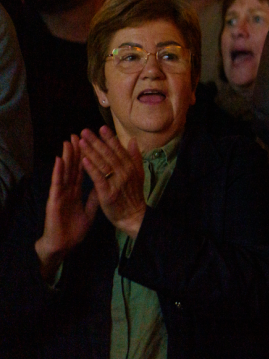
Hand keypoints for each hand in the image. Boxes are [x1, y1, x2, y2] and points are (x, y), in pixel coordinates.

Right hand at [35, 136, 99, 278]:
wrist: (63, 244)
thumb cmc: (74, 228)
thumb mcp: (90, 210)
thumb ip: (96, 196)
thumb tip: (105, 184)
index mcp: (77, 191)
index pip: (84, 170)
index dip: (88, 156)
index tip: (93, 142)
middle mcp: (68, 189)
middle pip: (74, 166)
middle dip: (78, 151)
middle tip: (81, 134)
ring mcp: (60, 193)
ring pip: (65, 171)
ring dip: (67, 156)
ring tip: (69, 141)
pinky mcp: (54, 200)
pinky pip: (57, 184)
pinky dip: (58, 172)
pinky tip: (59, 160)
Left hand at [79, 126, 146, 239]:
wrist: (134, 217)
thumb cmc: (133, 196)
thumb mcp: (138, 174)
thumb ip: (135, 157)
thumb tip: (133, 141)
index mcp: (131, 167)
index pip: (119, 150)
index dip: (110, 139)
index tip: (101, 128)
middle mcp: (125, 173)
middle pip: (109, 154)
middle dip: (97, 142)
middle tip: (85, 131)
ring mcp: (117, 183)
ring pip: (102, 164)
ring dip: (91, 151)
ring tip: (81, 141)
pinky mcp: (108, 193)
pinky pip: (98, 178)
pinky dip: (91, 168)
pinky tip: (83, 160)